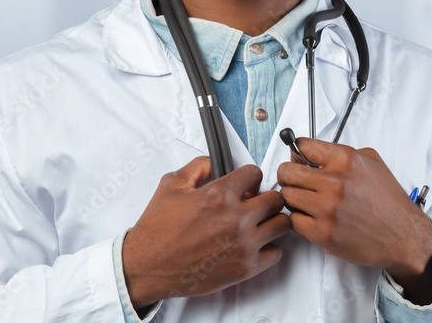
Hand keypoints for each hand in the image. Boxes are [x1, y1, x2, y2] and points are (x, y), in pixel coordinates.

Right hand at [122, 157, 290, 308]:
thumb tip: (216, 163)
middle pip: (276, 199)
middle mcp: (235, 219)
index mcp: (218, 195)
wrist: (149, 264)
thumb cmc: (158, 228)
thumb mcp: (171, 184)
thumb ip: (198, 166)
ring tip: (256, 223)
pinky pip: (276, 253)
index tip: (245, 183)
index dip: (249, 176)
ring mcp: (244, 245)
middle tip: (253, 202)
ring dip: (271, 221)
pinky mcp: (246, 268)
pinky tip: (252, 244)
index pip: (255, 173)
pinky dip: (268, 247)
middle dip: (265, 196)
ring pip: (282, 225)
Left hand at [276, 139, 431, 303]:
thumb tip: (304, 152)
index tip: (299, 158)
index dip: (297, 152)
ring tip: (308, 201)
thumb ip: (337, 153)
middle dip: (289, 175)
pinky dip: (299, 219)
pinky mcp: (323, 233)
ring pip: (286, 196)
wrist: (405, 236)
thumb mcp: (371, 162)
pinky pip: (293, 220)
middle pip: (286, 171)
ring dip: (294, 198)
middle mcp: (335, 183)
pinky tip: (313, 217)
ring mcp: (328, 209)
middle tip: (297, 181)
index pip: (302, 145)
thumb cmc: (388, 201)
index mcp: (346, 160)